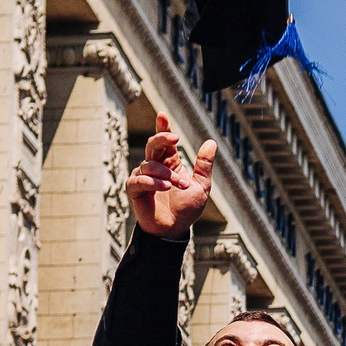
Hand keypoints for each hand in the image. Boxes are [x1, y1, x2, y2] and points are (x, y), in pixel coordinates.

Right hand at [128, 114, 216, 241]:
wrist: (174, 230)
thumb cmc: (186, 209)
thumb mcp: (201, 186)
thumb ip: (204, 165)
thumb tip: (211, 142)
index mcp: (169, 162)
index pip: (164, 141)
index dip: (162, 127)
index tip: (163, 115)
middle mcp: (154, 166)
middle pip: (152, 144)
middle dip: (161, 137)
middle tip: (175, 138)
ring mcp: (142, 177)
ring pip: (150, 164)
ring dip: (167, 173)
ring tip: (180, 185)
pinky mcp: (134, 190)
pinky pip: (140, 180)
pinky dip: (153, 182)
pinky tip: (166, 187)